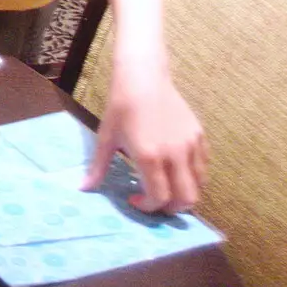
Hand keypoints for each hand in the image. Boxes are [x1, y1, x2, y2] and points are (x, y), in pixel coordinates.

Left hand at [83, 59, 206, 213]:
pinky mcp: (200, 136)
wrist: (143, 78)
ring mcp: (191, 145)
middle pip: (186, 199)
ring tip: (166, 186)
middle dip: (171, 208)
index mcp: (149, 157)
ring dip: (184, 193)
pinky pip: (203, 166)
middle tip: (155, 201)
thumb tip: (83, 189)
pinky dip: (193, 176)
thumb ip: (98, 167)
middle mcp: (175, 155)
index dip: (148, 207)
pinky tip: (174, 168)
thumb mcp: (106, 137)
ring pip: (199, 185)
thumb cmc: (120, 107)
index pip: (159, 198)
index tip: (134, 199)